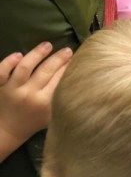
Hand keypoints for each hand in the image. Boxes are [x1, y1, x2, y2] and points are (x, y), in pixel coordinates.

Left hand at [0, 42, 71, 157]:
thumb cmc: (32, 123)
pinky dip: (9, 61)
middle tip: (68, 50)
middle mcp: (30, 95)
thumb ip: (61, 101)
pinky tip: (19, 54)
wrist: (7, 131)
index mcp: (45, 104)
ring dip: (37, 54)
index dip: (69, 68)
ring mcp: (13, 90)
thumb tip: (75, 82)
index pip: (60, 80)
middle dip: (59, 58)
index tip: (77, 60)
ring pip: (25, 67)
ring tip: (48, 45)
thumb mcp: (51, 116)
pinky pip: (2, 71)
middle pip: (46, 71)